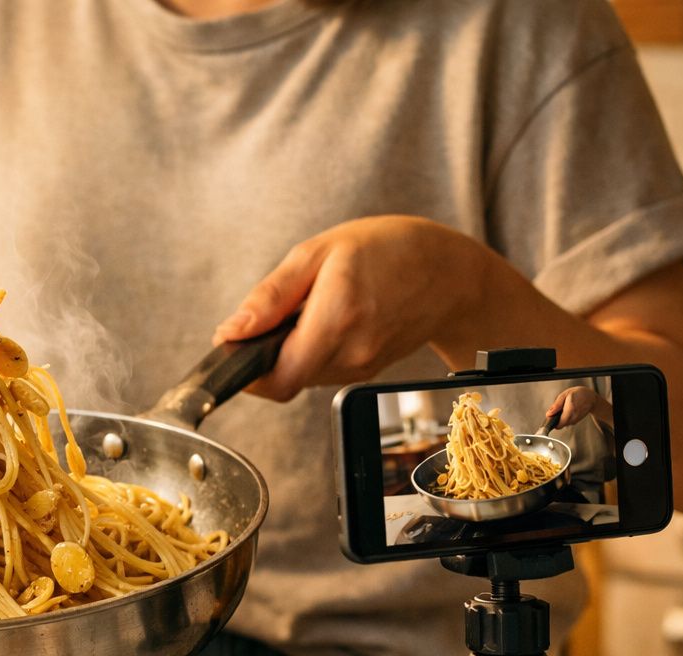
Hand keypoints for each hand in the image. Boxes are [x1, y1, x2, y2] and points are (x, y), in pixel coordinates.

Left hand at [213, 216, 484, 400]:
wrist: (450, 272)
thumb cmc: (388, 250)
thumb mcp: (318, 253)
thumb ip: (270, 297)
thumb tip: (231, 332)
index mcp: (335, 319)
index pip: (276, 380)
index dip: (246, 371)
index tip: (236, 345)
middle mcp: (350, 352)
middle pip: (285, 378)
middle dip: (269, 352)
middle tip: (279, 313)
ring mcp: (362, 367)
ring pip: (303, 376)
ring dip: (293, 350)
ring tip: (313, 309)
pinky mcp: (367, 372)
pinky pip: (323, 371)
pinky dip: (314, 350)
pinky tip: (332, 319)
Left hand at [545, 386, 610, 428]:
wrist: (591, 397)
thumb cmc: (577, 394)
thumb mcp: (565, 395)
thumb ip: (556, 405)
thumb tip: (548, 414)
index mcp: (570, 409)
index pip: (559, 424)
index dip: (553, 422)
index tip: (552, 416)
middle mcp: (574, 417)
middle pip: (561, 425)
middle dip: (557, 419)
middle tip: (559, 410)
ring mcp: (576, 420)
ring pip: (564, 424)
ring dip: (562, 418)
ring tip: (565, 408)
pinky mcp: (577, 420)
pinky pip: (568, 422)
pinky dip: (566, 418)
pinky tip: (569, 410)